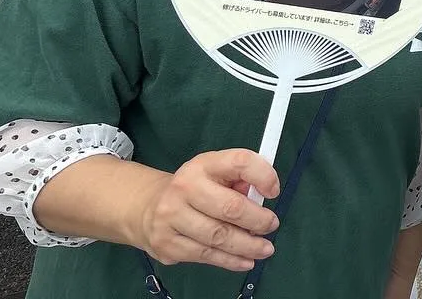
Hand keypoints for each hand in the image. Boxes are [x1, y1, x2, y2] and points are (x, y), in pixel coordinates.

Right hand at [130, 149, 280, 271]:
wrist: (147, 206)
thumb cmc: (194, 189)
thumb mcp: (216, 173)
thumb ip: (240, 180)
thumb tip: (262, 197)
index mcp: (203, 164)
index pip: (239, 162)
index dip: (263, 175)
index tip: (274, 191)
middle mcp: (184, 188)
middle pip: (230, 207)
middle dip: (258, 220)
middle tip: (272, 225)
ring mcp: (171, 217)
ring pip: (218, 236)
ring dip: (248, 246)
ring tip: (265, 249)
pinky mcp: (166, 244)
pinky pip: (205, 255)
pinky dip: (230, 260)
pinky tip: (246, 261)